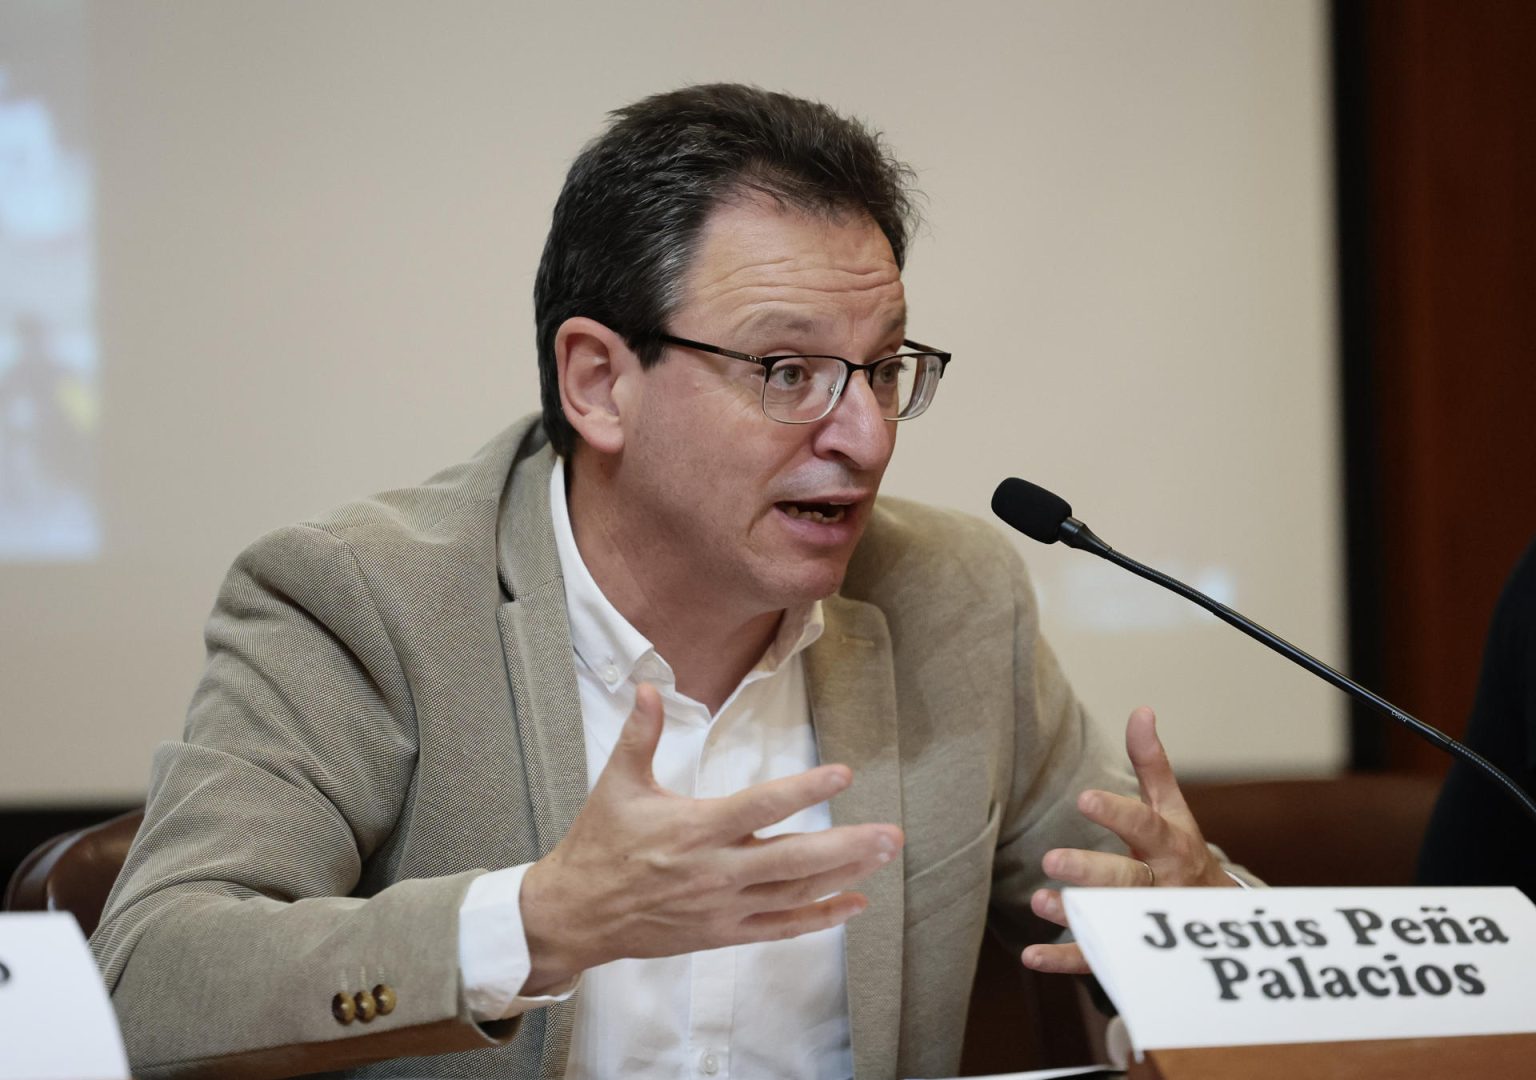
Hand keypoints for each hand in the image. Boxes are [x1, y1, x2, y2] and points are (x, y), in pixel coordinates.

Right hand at [518, 684, 902, 992]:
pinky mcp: (724, 932)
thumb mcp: (617, 783)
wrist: (576, 914)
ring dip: (844, 876)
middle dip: (846, 846)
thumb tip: (649, 685)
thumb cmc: (599, 845)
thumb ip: (641, 733)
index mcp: (694, 829)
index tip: (843, 774)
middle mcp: (716, 871)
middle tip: (891, 834)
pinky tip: (853, 904)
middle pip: (793, 859)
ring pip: (794, 893)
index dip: (804, 792)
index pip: (760, 807)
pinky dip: (819, 918)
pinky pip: (780, 927)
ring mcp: (723, 907)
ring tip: (882, 856)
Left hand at [1022, 706, 1233, 974]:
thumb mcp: (1172, 808)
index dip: (1116, 812)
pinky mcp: (1125, 953)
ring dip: (1076, 915)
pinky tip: (1031, 955)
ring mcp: (1143, 922)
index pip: (1144, 825)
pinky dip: (1063, 959)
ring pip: (1112, 922)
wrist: (1214, 919)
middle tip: (1051, 860)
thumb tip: (1141, 710)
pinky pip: (1096, 961)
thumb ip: (1152, 763)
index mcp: (1169, 845)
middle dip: (1091, 871)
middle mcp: (1158, 885)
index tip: (1084, 798)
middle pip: (1127, 879)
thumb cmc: (1180, 851)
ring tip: (1039, 902)